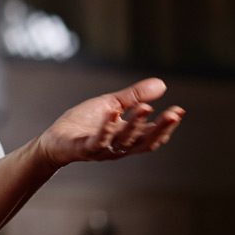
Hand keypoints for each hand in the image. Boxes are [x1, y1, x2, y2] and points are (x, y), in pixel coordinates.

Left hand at [36, 77, 184, 167]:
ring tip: (146, 107)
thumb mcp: (112, 104)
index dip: (167, 126)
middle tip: (174, 114)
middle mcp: (119, 147)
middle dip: (160, 128)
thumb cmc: (84, 123)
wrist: (55, 139)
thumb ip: (135, 97)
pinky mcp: (84, 149)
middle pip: (144, 142)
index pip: (152, 136)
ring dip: (136, 125)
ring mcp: (103, 149)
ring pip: (124, 141)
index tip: (179, 111)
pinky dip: (106, 128)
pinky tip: (112, 113)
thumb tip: (162, 85)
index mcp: (127, 138)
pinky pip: (98, 141)